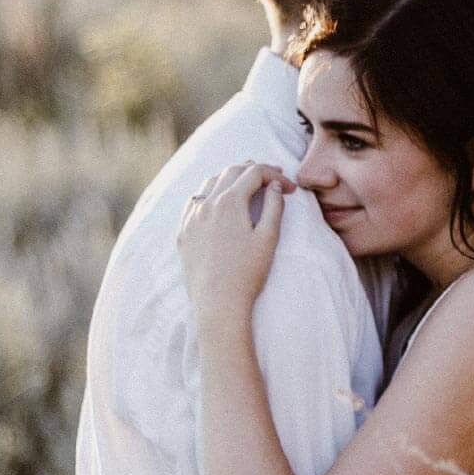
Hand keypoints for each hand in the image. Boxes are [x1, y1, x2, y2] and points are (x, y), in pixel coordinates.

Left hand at [177, 162, 294, 320]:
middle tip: (272, 178)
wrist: (217, 303)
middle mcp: (206, 203)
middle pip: (231, 172)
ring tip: (246, 185)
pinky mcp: (183, 232)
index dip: (275, 175)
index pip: (254, 173)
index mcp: (230, 202)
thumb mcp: (268, 238)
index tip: (290, 188)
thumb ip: (274, 207)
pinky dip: (209, 194)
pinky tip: (217, 202)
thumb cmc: (246, 273)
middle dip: (254, 171)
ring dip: (230, 178)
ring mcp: (191, 217)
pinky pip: (194, 202)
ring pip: (210, 183)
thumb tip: (275, 187)